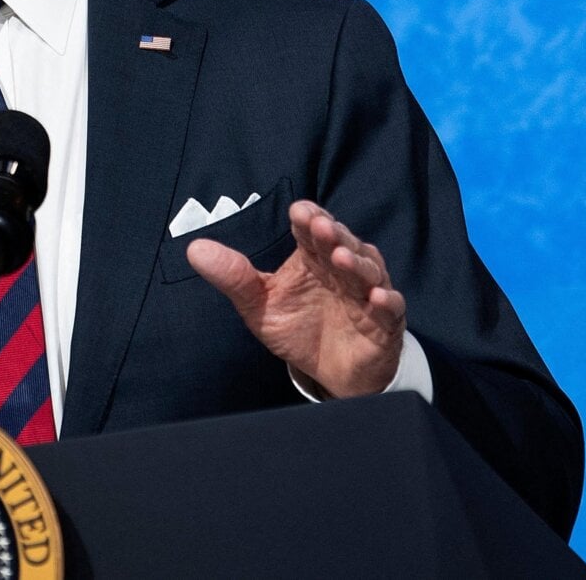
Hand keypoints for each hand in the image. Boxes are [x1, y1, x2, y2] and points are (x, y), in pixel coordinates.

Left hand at [187, 199, 404, 397]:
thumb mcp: (260, 305)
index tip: (299, 212)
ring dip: (356, 262)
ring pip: (368, 270)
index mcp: (314, 258)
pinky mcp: (385, 321)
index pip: (312, 231)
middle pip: (342, 243)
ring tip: (340, 257)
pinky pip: (390, 307)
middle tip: (320, 226)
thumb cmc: (299, 329)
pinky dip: (386, 300)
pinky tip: (377, 297)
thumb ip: (233, 277)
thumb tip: (195, 248)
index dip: (308, 220)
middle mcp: (343, 269)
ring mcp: (366, 293)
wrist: (330, 373)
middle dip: (333, 234)